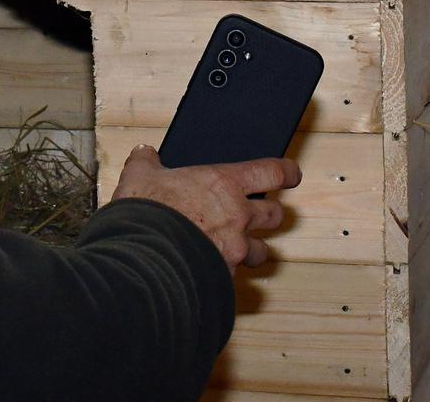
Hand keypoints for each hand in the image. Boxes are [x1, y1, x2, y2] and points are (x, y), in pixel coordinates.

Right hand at [110, 145, 300, 272]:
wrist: (144, 259)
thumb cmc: (147, 212)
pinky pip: (237, 274)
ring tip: (238, 247)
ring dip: (254, 248)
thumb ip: (145, 162)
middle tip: (259, 212)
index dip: (286, 172)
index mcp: (224, 184)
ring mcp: (235, 249)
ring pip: (262, 250)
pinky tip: (211, 269)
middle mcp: (238, 216)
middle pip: (275, 214)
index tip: (291, 174)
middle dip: (271, 213)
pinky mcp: (225, 276)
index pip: (272, 173)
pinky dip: (228, 271)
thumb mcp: (139, 177)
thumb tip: (144, 153)